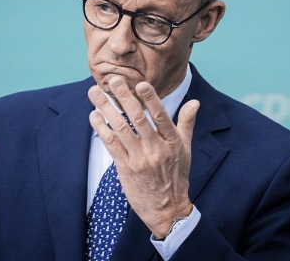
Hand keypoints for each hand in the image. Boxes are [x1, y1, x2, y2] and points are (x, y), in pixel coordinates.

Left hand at [88, 76, 199, 237]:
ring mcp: (140, 159)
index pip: (162, 116)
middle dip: (123, 97)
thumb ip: (187, 123)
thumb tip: (195, 102)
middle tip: (112, 80)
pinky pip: (111, 145)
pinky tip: (94, 116)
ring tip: (95, 93)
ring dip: (106, 108)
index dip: (151, 99)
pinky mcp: (126, 169)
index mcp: (172, 142)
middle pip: (138, 118)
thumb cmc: (177, 176)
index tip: (140, 84)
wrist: (167, 209)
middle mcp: (156, 149)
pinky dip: (101, 129)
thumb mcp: (185, 149)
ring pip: (120, 129)